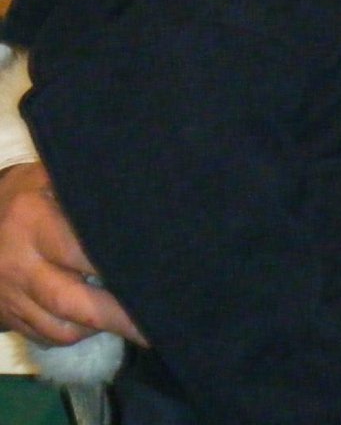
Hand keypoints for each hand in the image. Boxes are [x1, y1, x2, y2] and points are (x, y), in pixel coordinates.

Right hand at [0, 162, 144, 345]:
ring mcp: (7, 294)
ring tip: (133, 323)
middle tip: (152, 326)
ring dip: (97, 329)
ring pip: (57, 327)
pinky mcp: (4, 315)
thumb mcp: (56, 179)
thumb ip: (92, 197)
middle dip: (115, 316)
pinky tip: (97, 322)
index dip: (117, 267)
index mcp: (32, 220)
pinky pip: (43, 336)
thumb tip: (144, 212)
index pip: (80, 251)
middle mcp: (16, 263)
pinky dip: (74, 334)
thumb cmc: (31, 190)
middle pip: (68, 300)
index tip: (153, 275)